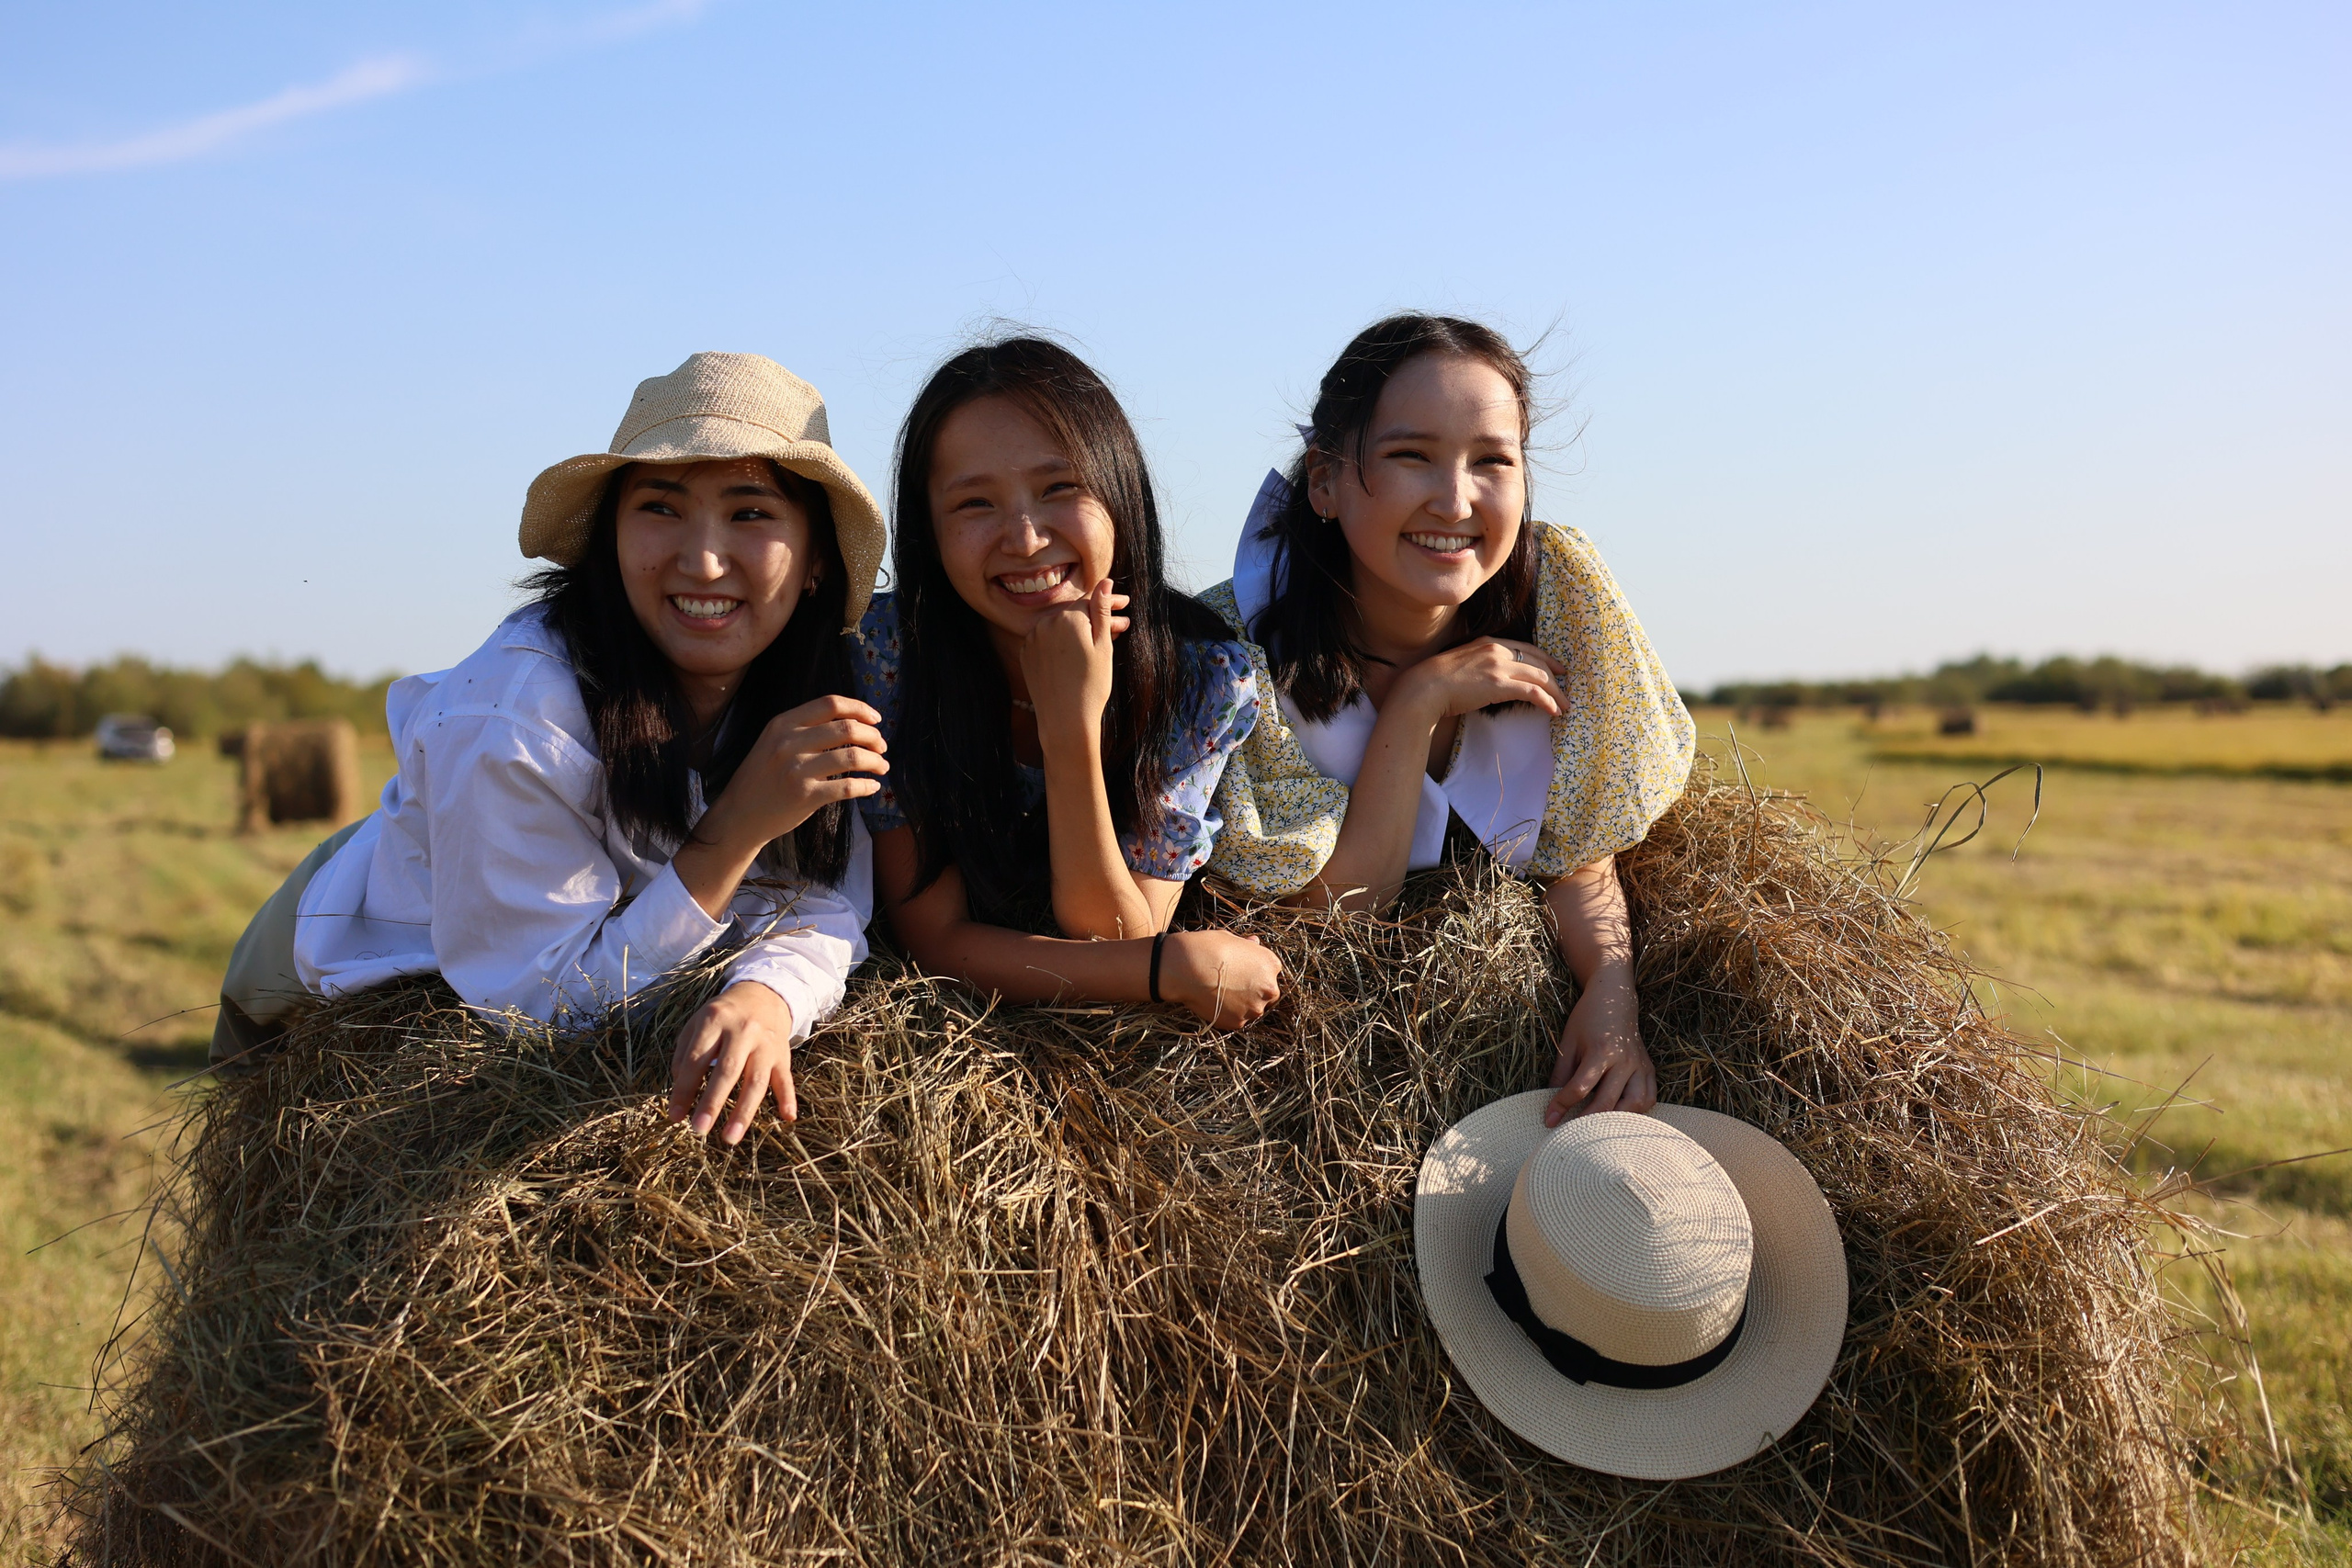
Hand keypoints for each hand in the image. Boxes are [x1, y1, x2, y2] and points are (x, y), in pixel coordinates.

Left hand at [668, 980, 798, 1143]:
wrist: (763, 995)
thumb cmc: (722, 1016)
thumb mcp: (697, 1024)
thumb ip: (684, 1054)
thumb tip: (680, 1092)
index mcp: (715, 1021)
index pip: (696, 1059)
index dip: (684, 1089)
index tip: (675, 1117)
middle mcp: (743, 1031)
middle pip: (728, 1070)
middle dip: (712, 1102)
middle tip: (699, 1130)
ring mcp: (766, 1044)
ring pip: (756, 1080)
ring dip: (744, 1111)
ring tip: (730, 1138)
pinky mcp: (783, 1054)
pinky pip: (786, 1079)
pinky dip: (787, 1098)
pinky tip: (787, 1117)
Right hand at [702, 694, 886, 848]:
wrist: (738, 815)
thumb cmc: (762, 777)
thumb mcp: (772, 741)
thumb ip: (803, 728)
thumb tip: (852, 721)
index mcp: (782, 724)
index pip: (830, 704)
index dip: (860, 708)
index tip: (876, 719)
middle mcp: (789, 743)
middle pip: (847, 728)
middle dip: (873, 737)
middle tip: (882, 746)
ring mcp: (797, 770)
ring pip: (852, 757)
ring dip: (876, 761)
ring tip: (882, 766)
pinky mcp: (805, 796)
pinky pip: (848, 787)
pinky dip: (867, 786)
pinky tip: (872, 786)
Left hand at [1019, 578, 1128, 749]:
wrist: (1065, 720)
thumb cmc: (1091, 685)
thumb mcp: (1103, 645)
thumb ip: (1101, 610)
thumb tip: (1105, 582)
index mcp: (1067, 616)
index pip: (1091, 601)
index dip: (1110, 604)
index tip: (1126, 606)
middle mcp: (1045, 623)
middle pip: (1075, 613)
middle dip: (1097, 618)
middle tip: (1122, 627)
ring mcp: (1032, 639)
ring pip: (1060, 627)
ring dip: (1079, 630)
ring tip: (1102, 643)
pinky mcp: (1025, 654)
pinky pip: (1046, 641)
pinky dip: (1061, 643)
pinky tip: (1077, 654)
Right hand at [1157, 930, 1282, 1028]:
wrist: (1187, 968)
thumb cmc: (1207, 948)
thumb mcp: (1231, 939)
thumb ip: (1247, 946)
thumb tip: (1254, 943)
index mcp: (1271, 964)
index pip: (1270, 972)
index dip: (1255, 973)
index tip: (1242, 973)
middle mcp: (1269, 988)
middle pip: (1267, 993)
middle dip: (1253, 991)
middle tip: (1232, 986)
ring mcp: (1255, 1007)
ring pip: (1252, 1009)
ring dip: (1241, 1004)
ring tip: (1220, 994)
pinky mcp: (1239, 1022)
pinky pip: (1236, 1019)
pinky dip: (1228, 1014)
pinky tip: (1213, 1002)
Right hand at [1394, 637, 1567, 724]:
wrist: (1424, 687)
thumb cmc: (1435, 681)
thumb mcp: (1461, 664)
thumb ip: (1478, 665)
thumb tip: (1488, 680)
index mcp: (1488, 642)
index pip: (1525, 647)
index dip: (1544, 658)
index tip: (1555, 668)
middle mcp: (1497, 649)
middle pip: (1537, 660)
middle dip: (1555, 675)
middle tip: (1565, 687)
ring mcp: (1499, 666)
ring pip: (1539, 676)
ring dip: (1555, 692)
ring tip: (1564, 705)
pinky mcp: (1500, 684)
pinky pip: (1533, 691)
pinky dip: (1547, 701)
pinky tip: (1553, 711)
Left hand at [1543, 965, 1654, 1125]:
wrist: (1615, 998)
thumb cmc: (1587, 1019)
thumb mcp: (1569, 1042)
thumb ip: (1561, 1073)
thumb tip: (1552, 1103)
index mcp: (1601, 1050)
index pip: (1580, 1087)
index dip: (1562, 1106)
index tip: (1549, 1120)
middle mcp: (1624, 1060)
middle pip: (1607, 1102)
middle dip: (1585, 1121)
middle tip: (1569, 1134)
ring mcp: (1640, 1065)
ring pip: (1635, 1104)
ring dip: (1617, 1120)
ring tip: (1598, 1127)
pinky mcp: (1649, 1069)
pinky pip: (1649, 1097)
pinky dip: (1637, 1112)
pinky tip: (1621, 1115)